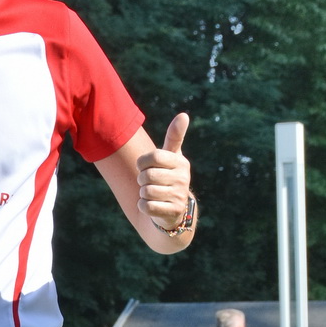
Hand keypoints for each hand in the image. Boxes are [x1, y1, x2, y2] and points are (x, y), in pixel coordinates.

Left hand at [136, 113, 191, 229]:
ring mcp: (179, 195)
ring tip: (152, 194)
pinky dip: (143, 206)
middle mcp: (183, 178)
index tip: (144, 166)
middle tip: (148, 183)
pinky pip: (147, 206)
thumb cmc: (168, 177)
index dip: (142, 162)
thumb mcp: (172, 157)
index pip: (154, 156)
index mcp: (180, 162)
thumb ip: (175, 136)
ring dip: (143, 194)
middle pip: (147, 175)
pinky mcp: (173, 212)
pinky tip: (151, 205)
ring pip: (146, 191)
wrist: (174, 210)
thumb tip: (184, 115)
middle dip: (141, 180)